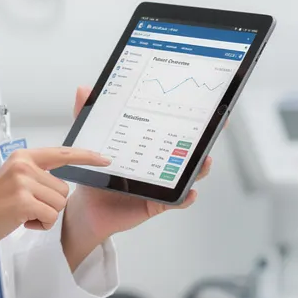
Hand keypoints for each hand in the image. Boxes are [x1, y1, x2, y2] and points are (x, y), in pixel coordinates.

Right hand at [0, 146, 110, 265]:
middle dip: (50, 204)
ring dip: (45, 215)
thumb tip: (61, 182)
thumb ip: (35, 175)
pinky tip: (21, 222)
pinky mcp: (24, 201)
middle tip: (25, 208)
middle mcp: (24, 165)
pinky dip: (40, 224)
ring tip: (21, 214)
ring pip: (59, 204)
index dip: (86, 157)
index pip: (63, 153)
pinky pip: (51, 216)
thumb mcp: (13, 179)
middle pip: (64, 189)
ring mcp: (23, 182)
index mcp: (23, 157)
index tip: (104, 159)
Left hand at [63, 86, 211, 251]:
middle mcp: (160, 164)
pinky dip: (185, 198)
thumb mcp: (91, 143)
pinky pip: (175, 202)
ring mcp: (161, 184)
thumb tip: (84, 90)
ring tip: (204, 161)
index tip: (204, 106)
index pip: (172, 129)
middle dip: (204, 139)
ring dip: (200, 168)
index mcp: (148, 146)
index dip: (191, 119)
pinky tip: (189, 192)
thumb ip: (87, 117)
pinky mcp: (156, 204)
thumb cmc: (95, 174)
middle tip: (214, 127)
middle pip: (188, 150)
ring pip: (187, 175)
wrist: (87, 207)